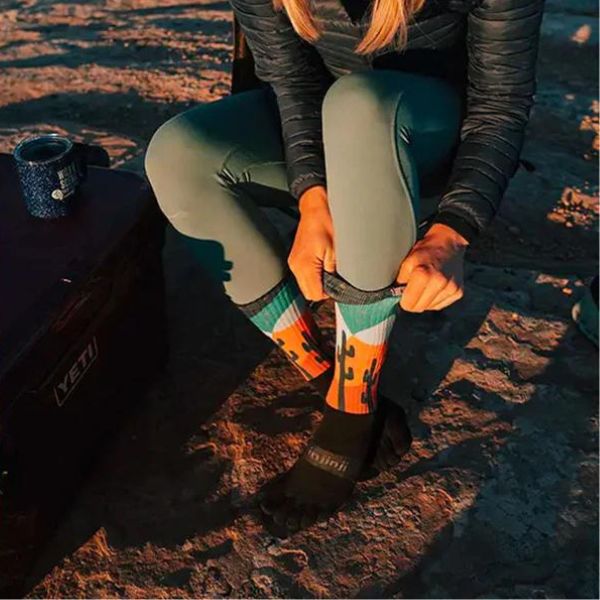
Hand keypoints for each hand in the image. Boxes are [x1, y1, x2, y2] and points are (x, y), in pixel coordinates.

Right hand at [288, 185, 335, 300]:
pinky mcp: (294, 259)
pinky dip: (312, 276)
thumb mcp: (336, 250)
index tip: (337, 287)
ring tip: (328, 270)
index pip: (315, 295)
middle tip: (335, 279)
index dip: (328, 294)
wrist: (314, 208)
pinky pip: (303, 277)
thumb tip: (336, 287)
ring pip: (305, 286)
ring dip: (317, 283)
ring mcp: (293, 263)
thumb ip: (334, 272)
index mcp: (305, 266)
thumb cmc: (326, 224)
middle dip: (322, 290)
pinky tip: (321, 265)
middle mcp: (296, 266)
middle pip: (309, 293)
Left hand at [397, 223, 467, 311]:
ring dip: (424, 300)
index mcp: (423, 274)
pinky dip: (435, 299)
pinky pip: (440, 305)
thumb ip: (400, 280)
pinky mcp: (458, 292)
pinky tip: (434, 287)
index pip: (408, 304)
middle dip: (413, 301)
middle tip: (413, 289)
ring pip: (429, 308)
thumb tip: (395, 296)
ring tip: (425, 285)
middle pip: (419, 308)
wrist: (449, 243)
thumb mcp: (407, 261)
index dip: (403, 300)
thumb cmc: (426, 251)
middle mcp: (439, 283)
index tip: (402, 293)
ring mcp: (450, 289)